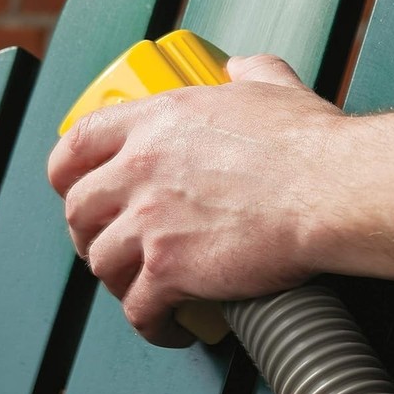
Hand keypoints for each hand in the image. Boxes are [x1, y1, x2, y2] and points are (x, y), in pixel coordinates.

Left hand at [47, 55, 341, 346]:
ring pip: (102, 262)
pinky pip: (139, 309)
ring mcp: (150, 221)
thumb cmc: (306, 145)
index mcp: (157, 122)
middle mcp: (140, 169)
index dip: (65, 172)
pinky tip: (168, 325)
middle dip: (85, 233)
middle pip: (79, 209)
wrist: (327, 189)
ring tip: (139, 288)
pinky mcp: (170, 269)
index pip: (78, 143)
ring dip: (117, 280)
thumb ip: (247, 73)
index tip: (71, 186)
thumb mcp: (271, 88)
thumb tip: (241, 68)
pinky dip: (150, 324)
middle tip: (104, 242)